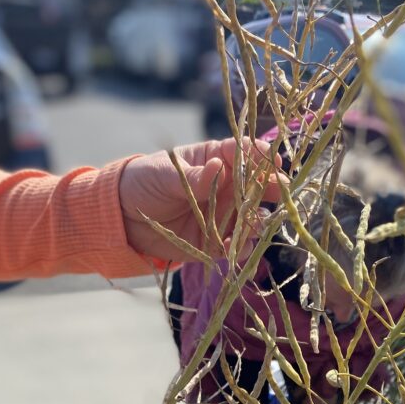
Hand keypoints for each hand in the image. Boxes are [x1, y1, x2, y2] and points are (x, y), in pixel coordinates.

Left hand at [119, 138, 285, 261]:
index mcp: (216, 160)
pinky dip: (241, 249)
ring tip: (253, 224)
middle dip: (272, 189)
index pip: (245, 154)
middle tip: (279, 192)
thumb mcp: (166, 174)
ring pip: (254, 219)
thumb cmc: (145, 182)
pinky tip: (234, 247)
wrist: (124, 217)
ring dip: (258, 222)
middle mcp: (227, 188)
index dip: (261, 156)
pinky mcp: (217, 242)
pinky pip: (238, 247)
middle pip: (258, 187)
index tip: (272, 160)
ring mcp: (225, 216)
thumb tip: (218, 166)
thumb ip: (194, 176)